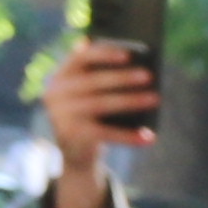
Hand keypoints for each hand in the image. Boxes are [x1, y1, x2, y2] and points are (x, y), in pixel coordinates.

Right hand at [37, 38, 154, 207]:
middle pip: (93, 84)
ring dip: (130, 104)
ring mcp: (60, 119)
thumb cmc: (93, 115)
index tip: (131, 51)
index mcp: (59, 78)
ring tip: (155, 100)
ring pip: (100, 107)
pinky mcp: (71, 141)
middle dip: (124, 80)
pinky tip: (149, 138)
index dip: (105, 53)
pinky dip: (129, 137)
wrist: (76, 156)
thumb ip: (103, 71)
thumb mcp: (94, 92)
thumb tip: (129, 52)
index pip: (81, 58)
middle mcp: (53, 97)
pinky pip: (105, 136)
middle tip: (151, 78)